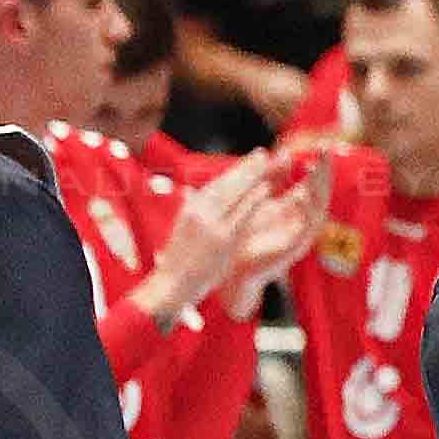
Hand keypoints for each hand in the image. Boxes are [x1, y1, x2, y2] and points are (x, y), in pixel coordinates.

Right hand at [148, 147, 330, 319]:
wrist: (171, 285)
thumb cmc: (179, 261)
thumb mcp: (181, 229)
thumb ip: (189, 208)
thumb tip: (189, 191)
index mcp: (191, 209)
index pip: (216, 184)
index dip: (234, 171)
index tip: (249, 161)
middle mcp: (200, 212)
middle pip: (226, 183)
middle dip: (245, 167)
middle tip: (262, 153)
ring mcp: (211, 225)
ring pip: (234, 194)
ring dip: (252, 177)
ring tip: (267, 164)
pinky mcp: (223, 239)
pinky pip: (242, 215)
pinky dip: (253, 200)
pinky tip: (266, 189)